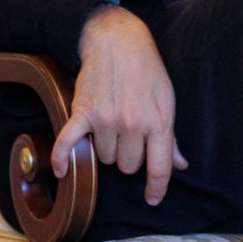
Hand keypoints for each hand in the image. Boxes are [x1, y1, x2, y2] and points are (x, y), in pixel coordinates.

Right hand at [56, 3, 184, 206]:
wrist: (117, 42)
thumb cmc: (147, 72)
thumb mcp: (167, 101)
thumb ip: (170, 137)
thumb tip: (180, 165)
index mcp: (158, 121)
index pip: (159, 168)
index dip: (157, 189)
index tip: (153, 199)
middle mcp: (132, 123)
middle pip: (127, 167)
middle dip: (128, 158)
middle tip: (129, 137)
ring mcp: (106, 119)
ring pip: (104, 157)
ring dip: (106, 148)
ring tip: (111, 126)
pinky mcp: (83, 112)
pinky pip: (69, 143)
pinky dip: (62, 159)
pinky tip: (62, 172)